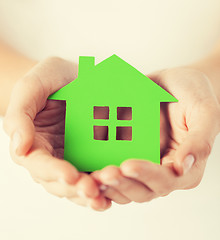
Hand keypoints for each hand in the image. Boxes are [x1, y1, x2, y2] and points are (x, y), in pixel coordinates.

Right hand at [3, 57, 110, 210]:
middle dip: (75, 188)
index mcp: (33, 142)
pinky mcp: (88, 156)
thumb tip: (19, 147)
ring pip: (77, 185)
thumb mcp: (32, 86)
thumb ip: (20, 114)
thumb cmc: (48, 80)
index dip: (52, 171)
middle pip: (58, 182)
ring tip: (104, 197)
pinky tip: (114, 191)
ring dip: (90, 194)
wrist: (70, 77)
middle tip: (92, 190)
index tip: (70, 175)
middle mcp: (51, 156)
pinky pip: (93, 174)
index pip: (38, 163)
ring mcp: (71, 158)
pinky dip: (102, 187)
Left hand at [91, 67, 219, 203]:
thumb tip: (182, 167)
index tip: (127, 164)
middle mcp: (163, 170)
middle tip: (103, 173)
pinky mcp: (128, 154)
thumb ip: (200, 140)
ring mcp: (144, 164)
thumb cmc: (193, 94)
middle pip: (142, 189)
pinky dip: (100, 173)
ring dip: (108, 184)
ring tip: (91, 175)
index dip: (147, 175)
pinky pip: (114, 169)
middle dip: (122, 184)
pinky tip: (86, 167)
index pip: (165, 180)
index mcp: (184, 166)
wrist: (174, 83)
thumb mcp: (205, 111)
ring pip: (125, 186)